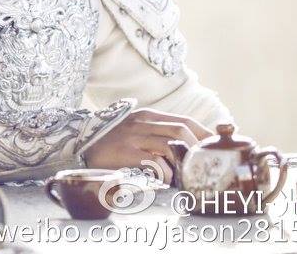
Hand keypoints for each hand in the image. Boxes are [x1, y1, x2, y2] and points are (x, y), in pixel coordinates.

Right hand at [81, 108, 212, 183]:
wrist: (80, 150)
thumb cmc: (111, 144)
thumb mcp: (135, 131)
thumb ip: (157, 134)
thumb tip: (187, 148)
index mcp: (147, 116)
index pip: (184, 120)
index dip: (204, 133)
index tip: (216, 147)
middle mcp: (141, 122)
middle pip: (181, 129)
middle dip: (199, 147)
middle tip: (206, 164)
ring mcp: (133, 137)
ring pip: (171, 145)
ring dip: (183, 162)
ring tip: (188, 174)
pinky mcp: (126, 153)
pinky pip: (154, 162)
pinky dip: (165, 173)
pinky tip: (167, 180)